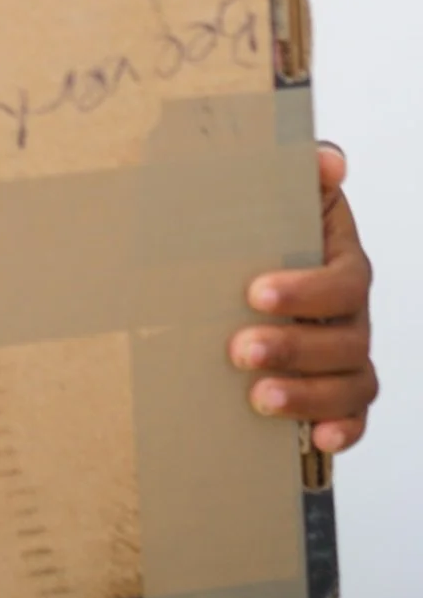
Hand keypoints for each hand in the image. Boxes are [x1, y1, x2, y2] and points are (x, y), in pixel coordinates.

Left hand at [230, 142, 375, 453]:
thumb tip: (329, 160)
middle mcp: (352, 307)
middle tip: (240, 350)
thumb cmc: (259, 228)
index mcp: (338, 256)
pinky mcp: (341, 387)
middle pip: (346, 336)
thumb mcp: (269, 193)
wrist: (245, 265)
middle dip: (293, 347)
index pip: (341, 279)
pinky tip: (319, 437)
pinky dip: (343, 428)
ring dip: (308, 393)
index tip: (255, 293)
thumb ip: (295, 172)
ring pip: (351, 379)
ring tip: (259, 398)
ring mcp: (350, 348)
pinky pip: (357, 413)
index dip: (304, 291)